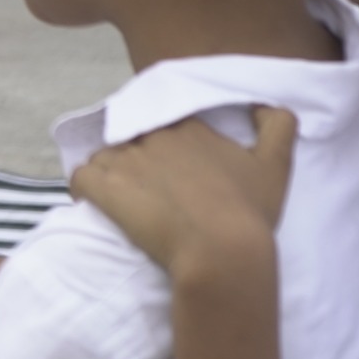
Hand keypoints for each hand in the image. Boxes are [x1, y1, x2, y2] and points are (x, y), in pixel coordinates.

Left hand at [70, 107, 297, 281]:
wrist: (223, 252)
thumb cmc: (249, 212)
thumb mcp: (276, 165)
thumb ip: (277, 126)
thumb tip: (264, 105)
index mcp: (187, 128)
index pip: (165, 123)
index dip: (166, 143)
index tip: (173, 165)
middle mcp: (152, 137)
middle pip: (133, 138)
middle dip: (138, 156)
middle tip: (150, 186)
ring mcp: (124, 161)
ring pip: (104, 155)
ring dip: (110, 172)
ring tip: (124, 196)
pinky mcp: (103, 187)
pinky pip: (80, 177)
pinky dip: (84, 187)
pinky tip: (94, 200)